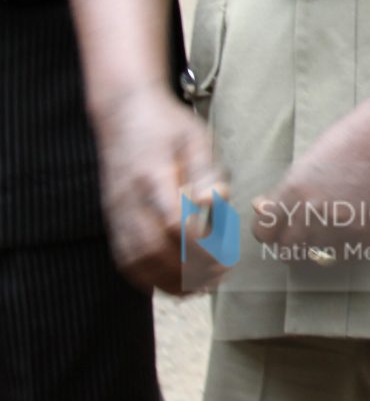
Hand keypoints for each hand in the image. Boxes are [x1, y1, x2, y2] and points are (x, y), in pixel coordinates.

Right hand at [91, 87, 223, 294]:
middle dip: (188, 271)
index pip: (172, 224)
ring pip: (135, 261)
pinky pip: (123, 259)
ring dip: (168, 281)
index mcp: (153, 178)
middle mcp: (129, 201)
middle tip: (220, 275)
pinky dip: (147, 278)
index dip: (199, 246)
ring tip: (200, 286)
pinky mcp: (113, 221)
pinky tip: (172, 282)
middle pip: (153, 250)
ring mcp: (117, 213)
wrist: (124, 114)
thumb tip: (216, 201)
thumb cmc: (166, 125)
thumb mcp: (195, 138)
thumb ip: (206, 171)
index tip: (225, 255)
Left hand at [250, 93, 369, 264]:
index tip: (278, 228)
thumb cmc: (354, 136)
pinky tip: (351, 227)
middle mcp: (312, 211)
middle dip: (292, 242)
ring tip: (331, 228)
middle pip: (287, 248)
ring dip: (319, 244)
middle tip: (304, 232)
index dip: (270, 232)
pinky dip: (344, 244)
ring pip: (316, 253)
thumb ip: (287, 188)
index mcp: (293, 190)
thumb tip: (262, 206)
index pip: (264, 232)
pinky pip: (345, 252)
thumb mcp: (310, 159)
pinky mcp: (367, 231)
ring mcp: (340, 224)